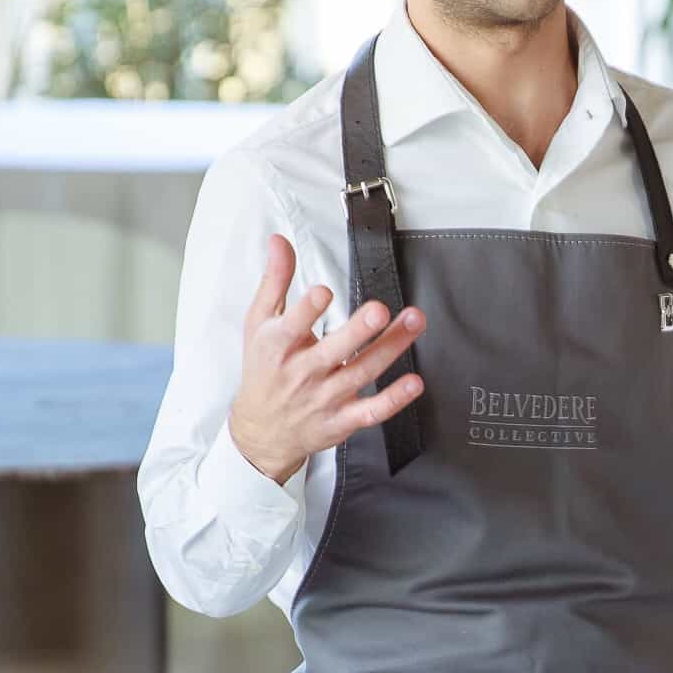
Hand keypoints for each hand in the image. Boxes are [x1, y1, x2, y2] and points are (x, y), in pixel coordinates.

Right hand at [224, 234, 426, 484]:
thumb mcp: (258, 323)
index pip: (293, 325)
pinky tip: (414, 383)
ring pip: (361, 372)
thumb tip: (280, 242)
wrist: (262, 430)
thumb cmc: (263, 370)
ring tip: (413, 322)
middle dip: (358, 330)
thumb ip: (274, 281)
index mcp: (279, 345)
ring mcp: (325, 397)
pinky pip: (372, 411)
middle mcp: (303, 372)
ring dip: (390, 348)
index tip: (323, 292)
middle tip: (379, 310)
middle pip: (334, 350)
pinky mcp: (342, 419)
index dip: (308, 308)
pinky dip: (394, 399)